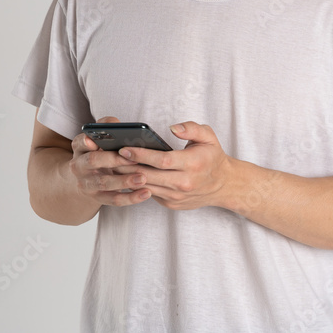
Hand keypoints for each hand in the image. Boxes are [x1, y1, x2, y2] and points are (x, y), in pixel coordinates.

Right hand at [70, 116, 151, 206]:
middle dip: (113, 160)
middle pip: (92, 161)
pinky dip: (131, 198)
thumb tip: (118, 125)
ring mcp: (87, 184)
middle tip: (134, 160)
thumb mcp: (98, 140)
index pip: (79, 142)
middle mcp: (79, 166)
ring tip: (143, 178)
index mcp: (80, 148)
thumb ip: (106, 128)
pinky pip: (114, 199)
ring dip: (124, 181)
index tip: (94, 141)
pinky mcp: (98, 198)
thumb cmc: (99, 152)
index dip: (86, 142)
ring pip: (104, 183)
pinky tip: (146, 193)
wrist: (85, 179)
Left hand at [113, 122, 233, 209]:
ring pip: (145, 186)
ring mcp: (176, 196)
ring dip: (127, 177)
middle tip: (109, 156)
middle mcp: (184, 183)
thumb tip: (173, 128)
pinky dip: (135, 184)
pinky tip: (124, 175)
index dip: (141, 155)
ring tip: (112, 165)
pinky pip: (149, 193)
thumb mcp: (208, 136)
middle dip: (127, 166)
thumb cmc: (213, 157)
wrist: (224, 185)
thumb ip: (191, 128)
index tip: (124, 148)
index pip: (162, 160)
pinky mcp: (171, 204)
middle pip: (149, 175)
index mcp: (192, 164)